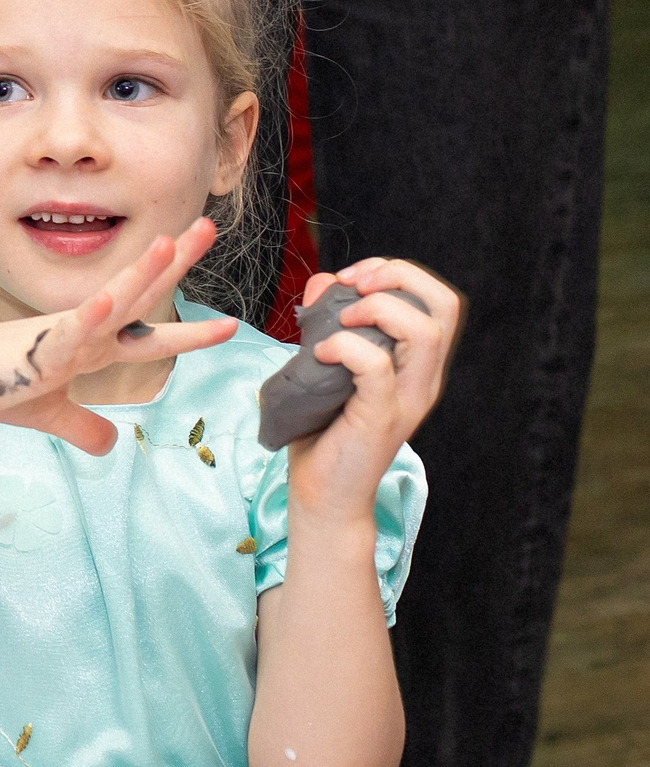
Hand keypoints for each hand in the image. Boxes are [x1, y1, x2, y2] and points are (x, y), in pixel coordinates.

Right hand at [0, 220, 237, 453]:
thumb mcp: (50, 416)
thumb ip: (84, 427)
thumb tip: (110, 445)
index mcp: (90, 346)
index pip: (149, 333)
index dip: (191, 332)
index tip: (229, 324)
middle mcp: (85, 332)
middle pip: (141, 294)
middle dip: (176, 262)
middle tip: (209, 225)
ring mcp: (63, 336)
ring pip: (112, 300)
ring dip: (141, 273)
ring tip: (171, 243)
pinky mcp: (38, 349)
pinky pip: (69, 331)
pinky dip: (89, 317)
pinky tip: (106, 301)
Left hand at [284, 258, 460, 522]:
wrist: (322, 494)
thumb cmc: (322, 429)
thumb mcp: (325, 362)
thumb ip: (328, 321)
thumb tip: (326, 281)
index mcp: (418, 363)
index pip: (440, 300)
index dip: (400, 272)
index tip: (353, 276)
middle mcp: (423, 379)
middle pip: (446, 305)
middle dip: (398, 276)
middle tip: (352, 284)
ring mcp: (407, 400)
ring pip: (425, 332)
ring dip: (377, 309)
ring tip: (338, 320)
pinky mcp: (382, 419)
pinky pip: (378, 368)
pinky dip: (346, 347)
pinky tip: (320, 352)